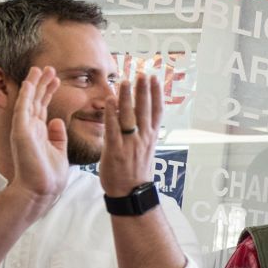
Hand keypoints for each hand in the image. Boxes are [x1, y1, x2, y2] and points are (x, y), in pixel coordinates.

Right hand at [7, 66, 68, 206]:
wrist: (41, 191)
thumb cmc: (49, 176)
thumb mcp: (58, 151)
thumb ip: (57, 136)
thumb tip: (58, 121)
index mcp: (40, 133)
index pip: (43, 107)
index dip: (48, 92)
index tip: (55, 78)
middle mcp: (30, 128)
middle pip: (35, 100)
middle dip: (42, 84)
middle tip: (49, 68)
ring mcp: (24, 129)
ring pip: (28, 101)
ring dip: (34, 84)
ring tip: (40, 69)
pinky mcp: (21, 132)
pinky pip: (22, 109)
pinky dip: (26, 95)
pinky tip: (30, 82)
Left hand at [97, 61, 162, 197]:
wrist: (130, 194)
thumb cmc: (135, 172)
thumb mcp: (145, 150)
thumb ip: (143, 133)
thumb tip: (141, 118)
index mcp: (151, 138)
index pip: (156, 111)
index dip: (156, 93)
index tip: (155, 78)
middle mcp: (143, 138)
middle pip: (145, 109)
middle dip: (144, 90)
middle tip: (142, 73)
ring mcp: (130, 145)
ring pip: (130, 116)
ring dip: (128, 97)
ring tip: (126, 81)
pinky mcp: (115, 151)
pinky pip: (113, 129)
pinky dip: (112, 114)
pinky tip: (111, 100)